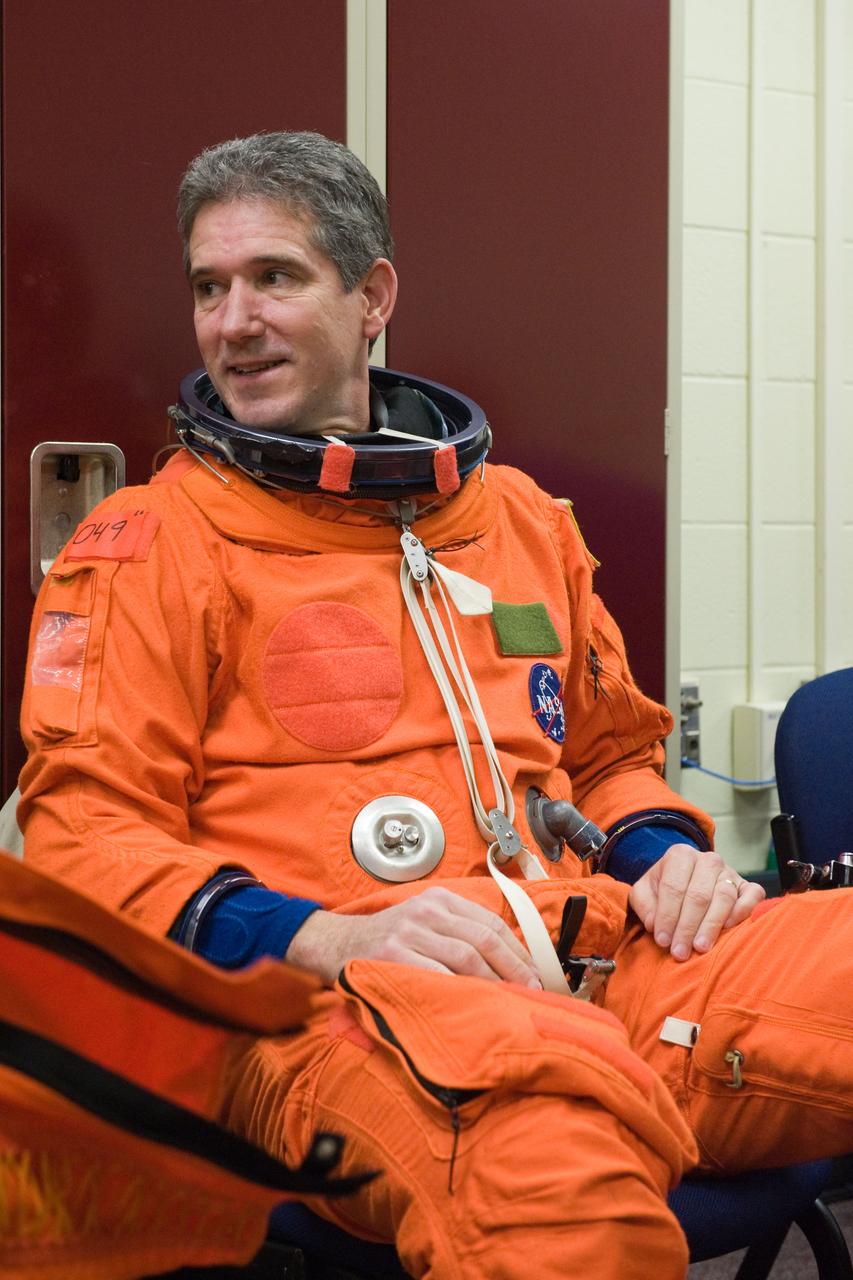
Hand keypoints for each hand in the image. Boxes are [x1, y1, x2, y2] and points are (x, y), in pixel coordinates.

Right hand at [286, 886, 540, 987]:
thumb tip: (509, 963)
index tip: (536, 975)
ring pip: (465, 957)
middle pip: (484, 939)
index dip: (518, 951)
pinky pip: (434, 974)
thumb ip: (457, 933)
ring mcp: (409, 931)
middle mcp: (428, 911)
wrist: (333, 943)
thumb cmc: (385, 940)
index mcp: (440, 900)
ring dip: (492, 982)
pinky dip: (457, 990)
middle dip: (513, 969)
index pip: (491, 924)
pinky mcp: (392, 954)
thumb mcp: (423, 922)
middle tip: (531, 993)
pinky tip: (471, 1005)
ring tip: (508, 1002)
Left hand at [628, 844, 764, 960]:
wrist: (686, 878)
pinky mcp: (747, 885)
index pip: (673, 887)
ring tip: (700, 948)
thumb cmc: (664, 888)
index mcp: (680, 855)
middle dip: (687, 927)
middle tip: (680, 952)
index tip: (662, 941)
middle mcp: (708, 860)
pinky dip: (743, 911)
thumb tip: (655, 925)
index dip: (667, 916)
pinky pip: (752, 895)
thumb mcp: (645, 892)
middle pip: (698, 895)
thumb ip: (645, 906)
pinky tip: (728, 930)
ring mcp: (730, 871)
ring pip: (724, 897)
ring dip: (711, 925)